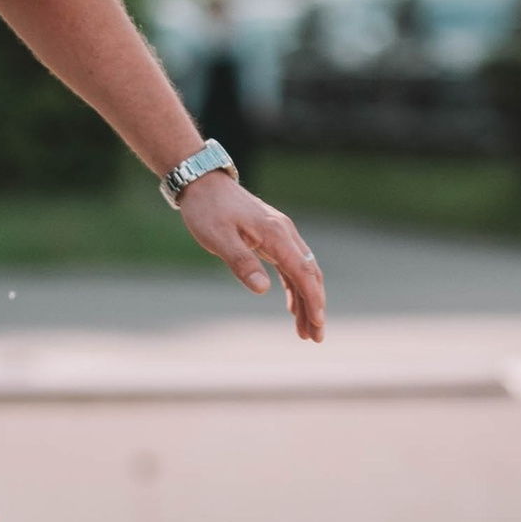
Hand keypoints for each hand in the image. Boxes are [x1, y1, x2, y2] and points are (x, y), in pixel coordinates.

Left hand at [178, 172, 325, 341]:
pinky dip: (295, 289)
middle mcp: (285, 234)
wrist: (203, 183)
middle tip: (316, 337)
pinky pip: (291, 267)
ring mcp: (281, 235)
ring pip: (302, 272)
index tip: (317, 324)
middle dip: (315, 306)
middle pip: (310, 274)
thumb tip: (262, 290)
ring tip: (305, 331)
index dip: (312, 300)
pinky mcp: (272, 238)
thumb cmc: (208, 210)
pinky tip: (292, 308)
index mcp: (276, 234)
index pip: (303, 272)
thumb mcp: (219, 239)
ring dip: (306, 301)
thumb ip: (242, 263)